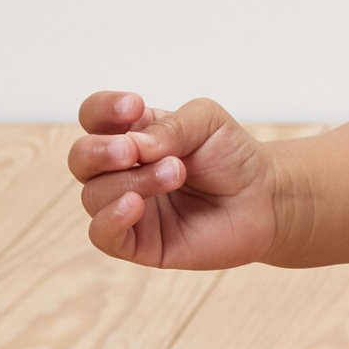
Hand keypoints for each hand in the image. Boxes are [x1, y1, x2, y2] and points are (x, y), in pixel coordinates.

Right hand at [69, 92, 283, 268]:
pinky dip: (110, 218)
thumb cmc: (234, 157)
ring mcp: (128, 207)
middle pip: (82, 158)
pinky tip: (135, 205)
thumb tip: (136, 145)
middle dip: (101, 150)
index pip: (95, 117)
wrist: (266, 199)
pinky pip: (102, 234)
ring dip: (131, 181)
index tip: (133, 106)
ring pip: (94, 194)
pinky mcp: (139, 242)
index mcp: (134, 134)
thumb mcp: (208, 122)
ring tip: (175, 173)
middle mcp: (123, 171)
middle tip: (134, 150)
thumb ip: (171, 126)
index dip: (103, 110)